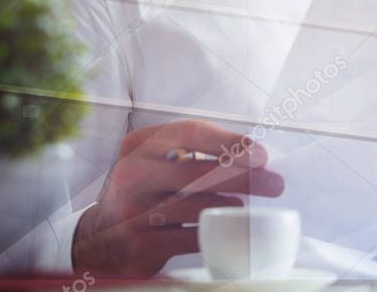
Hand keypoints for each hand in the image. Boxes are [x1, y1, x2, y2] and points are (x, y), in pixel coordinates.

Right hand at [71, 120, 284, 276]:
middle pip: (198, 171)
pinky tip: (229, 229)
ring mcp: (132, 210)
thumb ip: (197, 154)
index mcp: (140, 145)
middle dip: (244, 178)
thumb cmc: (147, 192)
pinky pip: (190, 236)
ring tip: (249, 208)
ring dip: (233, 206)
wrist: (101, 238)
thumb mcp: (160, 162)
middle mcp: (132, 173)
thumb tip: (256, 159)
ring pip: (196, 205)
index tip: (261, 155)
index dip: (230, 142)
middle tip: (275, 184)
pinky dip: (216, 233)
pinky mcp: (140, 243)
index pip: (190, 133)